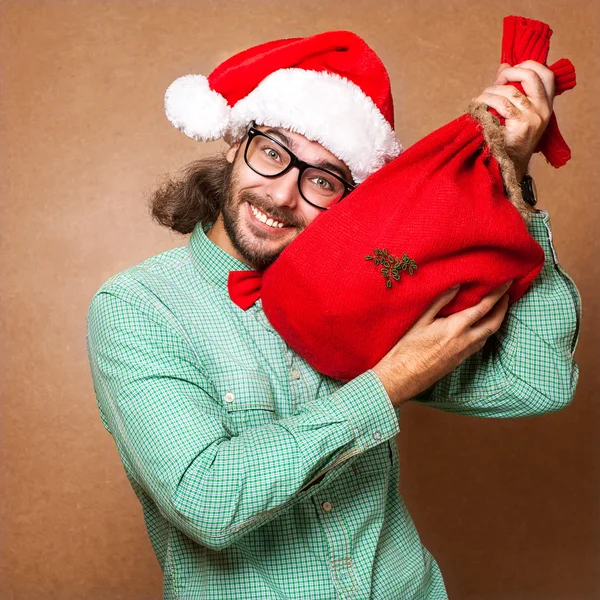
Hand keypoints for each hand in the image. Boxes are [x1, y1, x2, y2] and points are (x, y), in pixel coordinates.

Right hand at [372, 280, 512, 406]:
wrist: (403, 377)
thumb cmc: (407, 348)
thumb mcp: (420, 320)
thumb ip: (440, 301)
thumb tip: (456, 285)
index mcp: (456, 328)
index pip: (484, 308)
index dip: (497, 294)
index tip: (506, 282)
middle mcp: (465, 341)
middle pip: (494, 323)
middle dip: (503, 308)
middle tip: (507, 294)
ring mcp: (464, 353)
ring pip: (488, 335)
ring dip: (496, 320)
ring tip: (496, 308)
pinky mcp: (459, 361)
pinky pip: (479, 343)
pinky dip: (485, 331)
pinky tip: (478, 327)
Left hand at [472, 61, 555, 180]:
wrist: (508, 168)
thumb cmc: (509, 141)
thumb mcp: (516, 114)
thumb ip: (513, 90)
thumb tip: (504, 66)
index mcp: (546, 105)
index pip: (547, 75)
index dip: (528, 66)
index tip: (508, 72)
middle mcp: (544, 110)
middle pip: (531, 75)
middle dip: (509, 73)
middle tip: (495, 82)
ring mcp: (534, 118)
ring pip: (511, 91)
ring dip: (491, 91)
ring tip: (480, 100)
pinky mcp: (522, 126)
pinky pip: (502, 105)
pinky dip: (487, 102)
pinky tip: (478, 107)